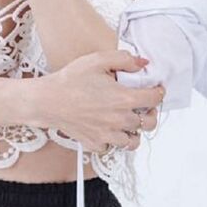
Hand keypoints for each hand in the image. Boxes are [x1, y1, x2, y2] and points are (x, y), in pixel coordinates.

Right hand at [27, 49, 163, 154]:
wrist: (47, 100)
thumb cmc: (70, 80)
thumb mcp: (98, 60)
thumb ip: (124, 59)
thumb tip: (142, 63)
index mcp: (124, 99)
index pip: (155, 99)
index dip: (158, 92)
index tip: (156, 89)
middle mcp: (120, 120)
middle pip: (149, 124)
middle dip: (150, 114)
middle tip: (144, 107)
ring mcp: (108, 134)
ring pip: (133, 142)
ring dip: (134, 132)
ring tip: (128, 122)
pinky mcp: (95, 143)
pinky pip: (111, 147)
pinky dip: (113, 140)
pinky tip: (108, 129)